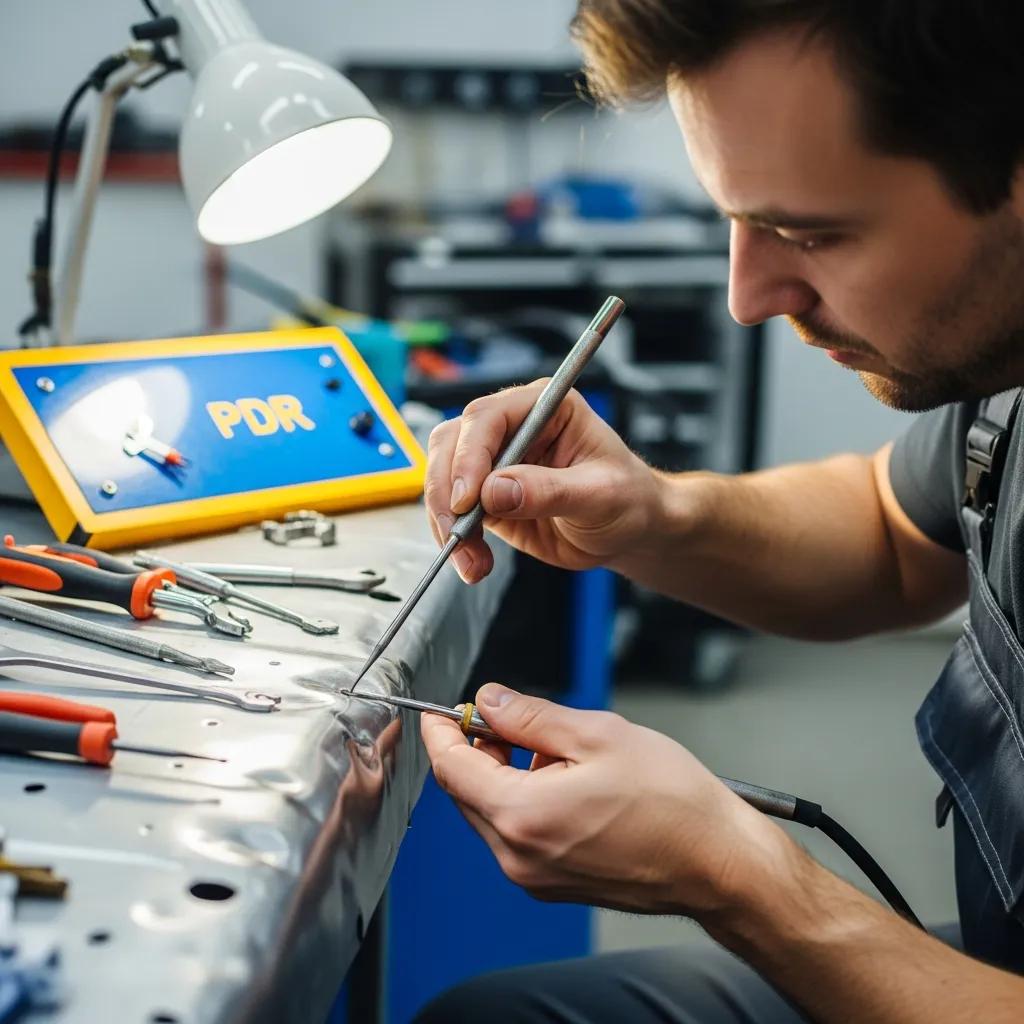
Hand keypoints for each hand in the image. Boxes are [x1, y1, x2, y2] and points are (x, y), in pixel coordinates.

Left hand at [421, 684, 790, 916]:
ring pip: (491, 812)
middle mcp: (517, 856)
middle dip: (477, 749)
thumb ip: (531, 717)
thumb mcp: (598, 736)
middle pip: (466, 792)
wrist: (717, 863)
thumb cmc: (671, 801)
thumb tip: (488, 700)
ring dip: (503, 775)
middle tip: (509, 717)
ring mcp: (534, 877)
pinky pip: (516, 834)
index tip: (442, 709)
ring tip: (556, 752)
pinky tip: (565, 783)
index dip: (442, 731)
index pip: (451, 769)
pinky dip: (523, 801)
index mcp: (521, 816)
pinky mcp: (552, 884)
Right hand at [424, 382, 662, 581]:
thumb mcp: (600, 494)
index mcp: (545, 407)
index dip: (470, 456)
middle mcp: (514, 426)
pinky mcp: (485, 495)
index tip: (467, 498)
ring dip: (446, 520)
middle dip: (446, 491)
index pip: (488, 417)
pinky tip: (475, 562)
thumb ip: (550, 491)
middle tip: (458, 531)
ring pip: (443, 476)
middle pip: (452, 442)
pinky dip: (455, 539)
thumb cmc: (627, 498)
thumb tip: (496, 491)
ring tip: (471, 559)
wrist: (627, 530)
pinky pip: (452, 512)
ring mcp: (495, 460)